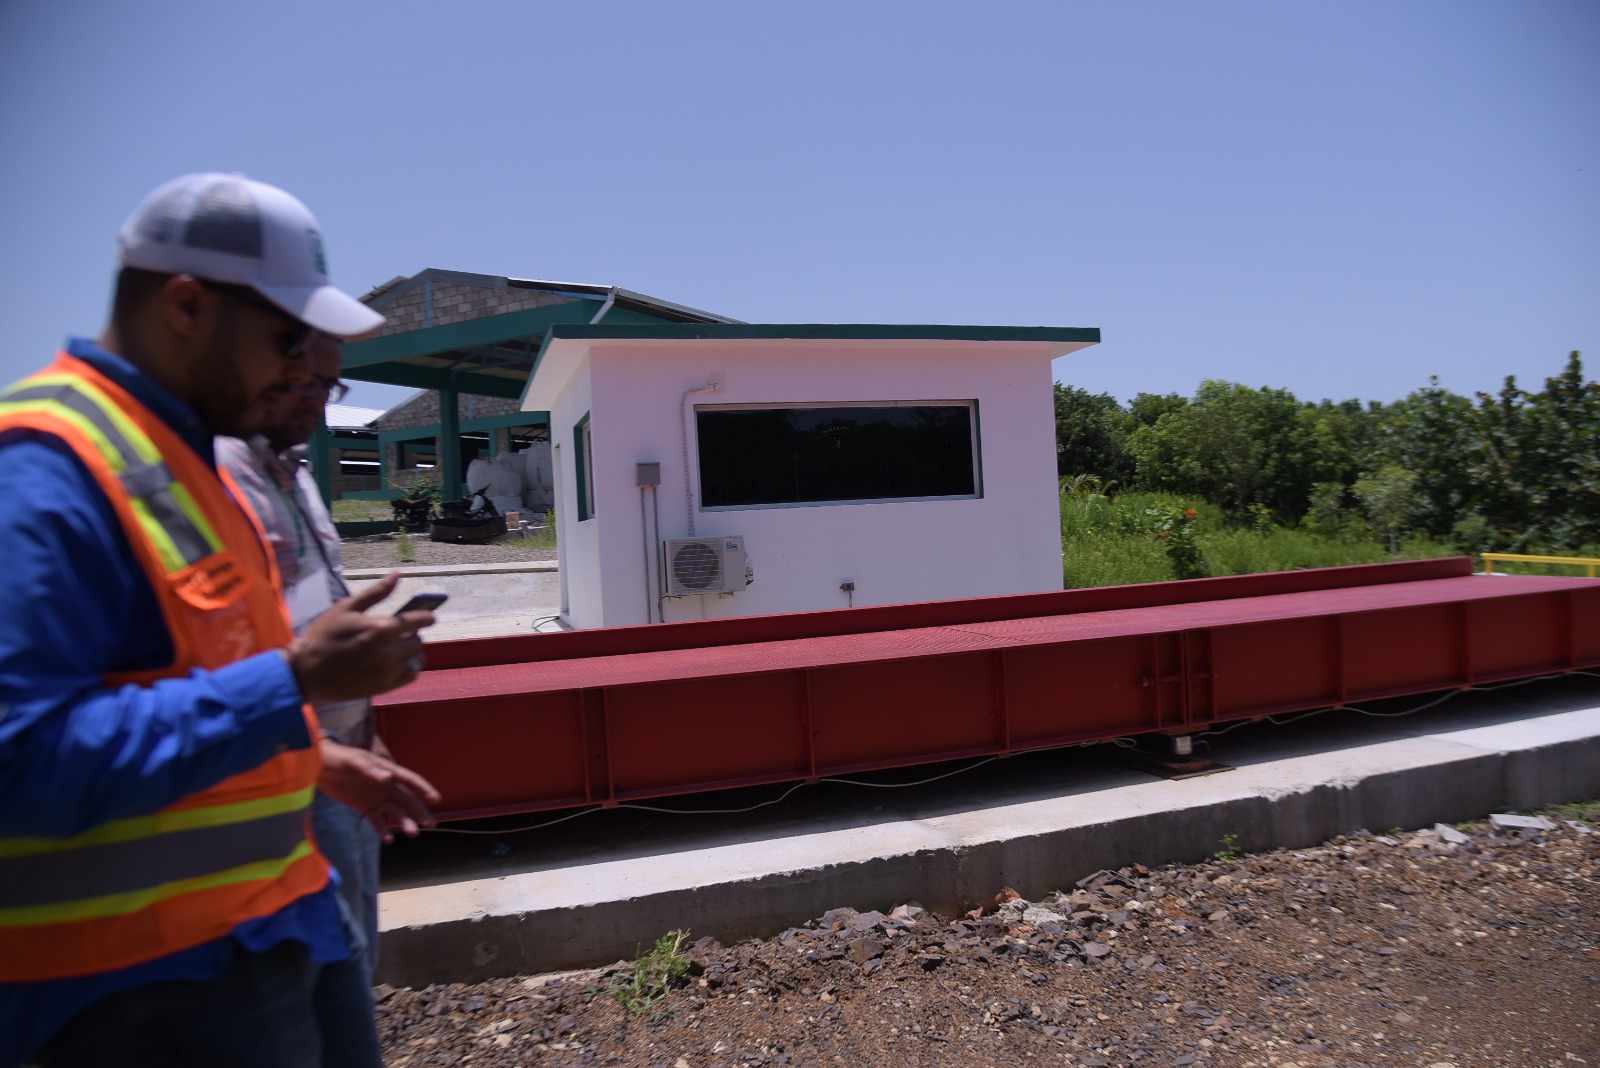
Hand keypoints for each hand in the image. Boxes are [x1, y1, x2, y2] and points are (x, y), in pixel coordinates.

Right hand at [285, 572, 437, 701]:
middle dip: (412, 635)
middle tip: (400, 634)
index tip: (430, 617)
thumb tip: (397, 574)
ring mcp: (387, 671)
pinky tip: (396, 663)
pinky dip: (408, 668)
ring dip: (411, 653)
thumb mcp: (347, 608)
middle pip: (418, 641)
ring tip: (397, 649)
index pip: (418, 620)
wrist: (306, 672)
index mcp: (381, 628)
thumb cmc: (325, 635)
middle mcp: (388, 651)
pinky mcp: (383, 686)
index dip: (427, 617)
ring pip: (416, 659)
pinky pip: (410, 676)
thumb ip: (376, 592)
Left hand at [317, 739, 441, 843]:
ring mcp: (375, 796)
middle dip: (420, 811)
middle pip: (407, 800)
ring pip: (394, 812)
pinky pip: (376, 820)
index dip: (423, 789)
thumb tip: (389, 777)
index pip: (410, 780)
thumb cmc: (338, 758)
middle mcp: (385, 785)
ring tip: (412, 834)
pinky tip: (388, 840)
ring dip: (404, 822)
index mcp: (387, 770)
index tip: (436, 799)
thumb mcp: (353, 763)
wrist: (318, 766)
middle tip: (431, 824)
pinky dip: (382, 829)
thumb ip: (371, 771)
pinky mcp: (363, 806)